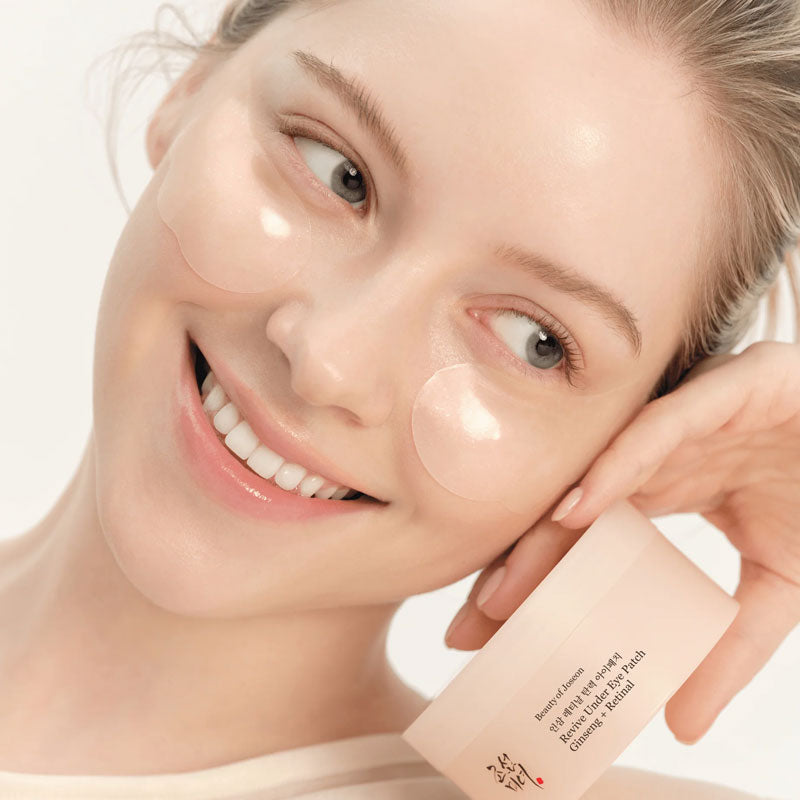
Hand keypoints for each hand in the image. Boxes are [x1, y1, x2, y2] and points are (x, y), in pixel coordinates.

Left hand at [444, 340, 799, 744]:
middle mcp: (657, 454)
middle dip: (518, 570)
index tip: (490, 636)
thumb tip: (681, 724)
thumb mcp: (776, 586)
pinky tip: (576, 509)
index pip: (581, 540)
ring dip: (548, 530)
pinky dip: (618, 467)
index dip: (536, 585)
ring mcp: (687, 420)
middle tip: (469, 627)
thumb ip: (731, 646)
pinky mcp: (730, 387)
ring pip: (598, 474)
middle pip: (571, 512)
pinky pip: (659, 428)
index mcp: (662, 487)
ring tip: (502, 588)